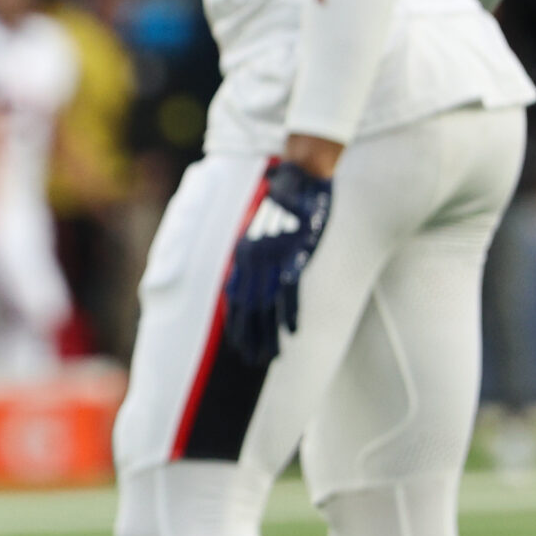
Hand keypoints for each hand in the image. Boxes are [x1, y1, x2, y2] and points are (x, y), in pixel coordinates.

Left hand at [223, 158, 333, 366]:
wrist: (300, 176)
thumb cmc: (280, 198)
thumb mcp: (256, 224)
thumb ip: (249, 248)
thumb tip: (243, 268)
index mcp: (243, 252)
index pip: (236, 297)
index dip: (237, 322)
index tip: (238, 343)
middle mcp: (253, 259)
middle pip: (248, 308)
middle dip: (249, 337)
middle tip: (251, 360)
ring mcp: (274, 258)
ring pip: (267, 306)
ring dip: (268, 334)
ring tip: (268, 357)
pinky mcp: (295, 255)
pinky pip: (292, 292)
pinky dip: (292, 315)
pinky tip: (293, 334)